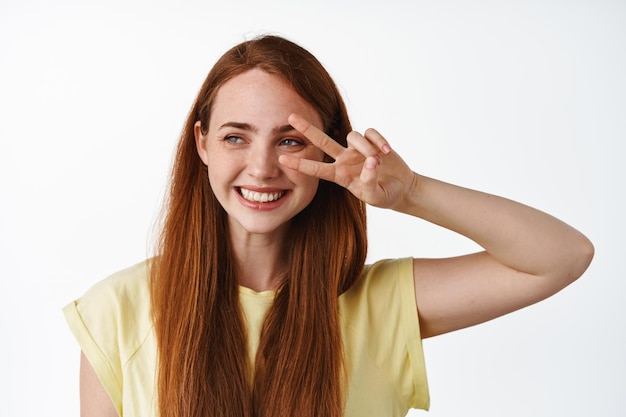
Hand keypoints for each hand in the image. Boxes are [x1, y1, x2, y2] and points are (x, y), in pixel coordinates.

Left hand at [279, 114, 417, 209]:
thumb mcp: (376, 196)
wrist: (401, 188)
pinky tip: (387, 152)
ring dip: (366, 147)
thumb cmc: (385, 195)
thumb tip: (371, 162)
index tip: (281, 159)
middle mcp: (345, 159)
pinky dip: (379, 140)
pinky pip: (370, 133)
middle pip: (322, 140)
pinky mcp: (372, 141)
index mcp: (340, 175)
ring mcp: (357, 149)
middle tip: (290, 117)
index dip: (300, 164)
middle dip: (307, 129)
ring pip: (353, 136)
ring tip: (379, 160)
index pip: (316, 169)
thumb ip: (370, 182)